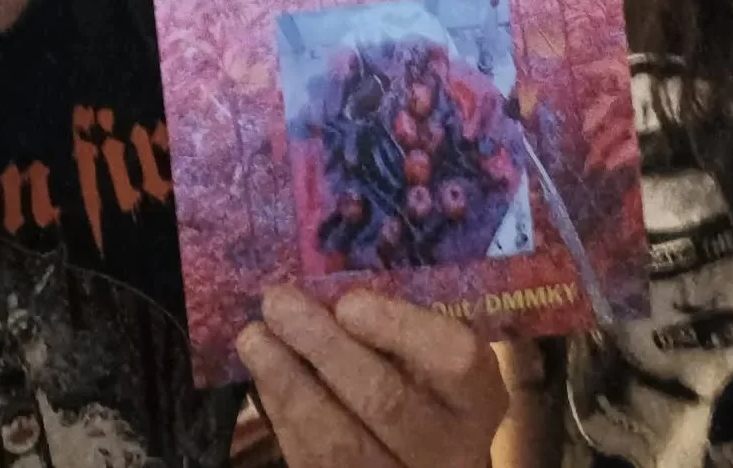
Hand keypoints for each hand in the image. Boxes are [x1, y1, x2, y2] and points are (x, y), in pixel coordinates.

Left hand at [236, 286, 507, 467]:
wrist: (422, 462)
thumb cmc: (427, 386)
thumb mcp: (434, 354)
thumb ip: (403, 324)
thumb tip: (334, 283)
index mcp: (477, 397)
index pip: (455, 359)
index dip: (400, 328)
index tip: (350, 301)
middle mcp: (449, 448)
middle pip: (387, 401)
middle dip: (326, 348)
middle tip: (279, 302)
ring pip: (341, 444)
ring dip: (290, 382)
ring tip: (255, 336)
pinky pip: (313, 462)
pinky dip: (283, 415)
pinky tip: (264, 375)